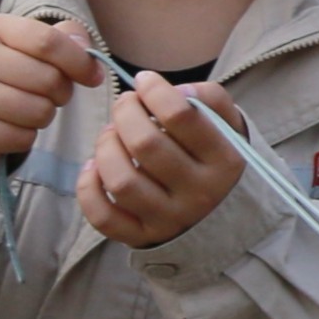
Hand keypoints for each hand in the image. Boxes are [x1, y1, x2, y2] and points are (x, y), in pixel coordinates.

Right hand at [0, 12, 103, 177]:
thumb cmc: (2, 76)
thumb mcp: (25, 47)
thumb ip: (62, 39)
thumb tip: (84, 48)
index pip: (49, 42)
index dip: (80, 62)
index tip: (93, 76)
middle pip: (48, 79)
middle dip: (61, 93)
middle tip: (48, 96)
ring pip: (38, 111)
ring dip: (43, 117)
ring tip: (26, 110)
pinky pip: (21, 137)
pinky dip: (24, 138)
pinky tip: (7, 128)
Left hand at [75, 73, 246, 246]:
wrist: (226, 219)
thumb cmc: (217, 160)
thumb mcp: (229, 126)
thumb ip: (210, 99)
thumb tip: (176, 90)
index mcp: (225, 161)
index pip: (182, 116)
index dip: (155, 91)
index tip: (145, 81)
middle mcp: (200, 193)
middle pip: (145, 144)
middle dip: (124, 113)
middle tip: (125, 104)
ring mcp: (170, 219)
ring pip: (120, 180)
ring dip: (105, 148)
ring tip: (111, 135)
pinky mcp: (143, 237)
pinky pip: (103, 215)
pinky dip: (89, 187)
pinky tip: (95, 168)